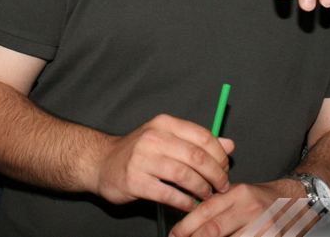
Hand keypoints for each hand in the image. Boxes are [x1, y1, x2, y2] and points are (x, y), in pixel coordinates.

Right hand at [91, 114, 233, 212]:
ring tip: (206, 195)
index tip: (225, 168)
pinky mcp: (135, 181)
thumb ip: (198, 142)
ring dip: (202, 189)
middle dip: (215, 174)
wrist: (100, 162)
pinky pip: (169, 193)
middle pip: (197, 157)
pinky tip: (190, 205)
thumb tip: (230, 145)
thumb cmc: (139, 152)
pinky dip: (185, 202)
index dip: (219, 155)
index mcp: (164, 124)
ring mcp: (142, 159)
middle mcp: (153, 138)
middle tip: (221, 186)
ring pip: (185, 176)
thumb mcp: (167, 138)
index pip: (203, 136)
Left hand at [169, 179, 313, 236]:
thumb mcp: (239, 194)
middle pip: (213, 230)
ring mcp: (263, 226)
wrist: (297, 201)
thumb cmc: (263, 200)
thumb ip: (218, 205)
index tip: (175, 235)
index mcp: (239, 193)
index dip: (186, 226)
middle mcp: (250, 208)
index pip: (206, 211)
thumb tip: (190, 222)